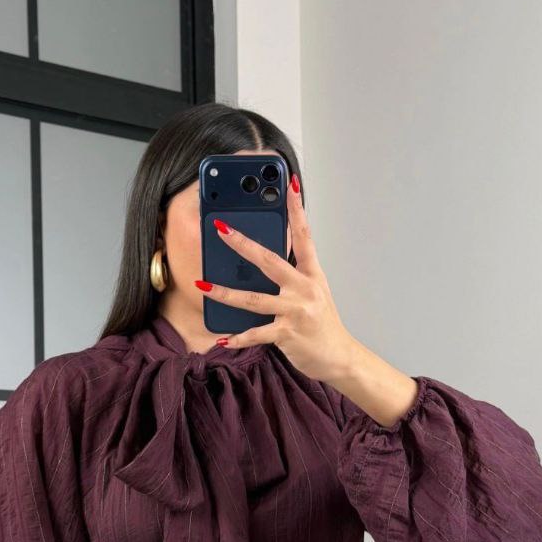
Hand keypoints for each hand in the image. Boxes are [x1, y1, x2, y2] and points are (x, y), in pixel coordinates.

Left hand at [196, 173, 358, 385]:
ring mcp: (296, 311)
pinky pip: (256, 334)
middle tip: (221, 228)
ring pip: (254, 299)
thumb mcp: (313, 293)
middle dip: (243, 243)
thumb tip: (261, 262)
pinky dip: (238, 338)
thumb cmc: (322, 325)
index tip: (289, 184)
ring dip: (225, 293)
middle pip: (269, 260)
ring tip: (202, 284)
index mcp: (311, 274)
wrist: (339, 357)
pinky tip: (221, 338)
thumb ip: (292, 277)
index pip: (303, 235)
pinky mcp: (287, 334)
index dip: (296, 209)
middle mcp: (304, 288)